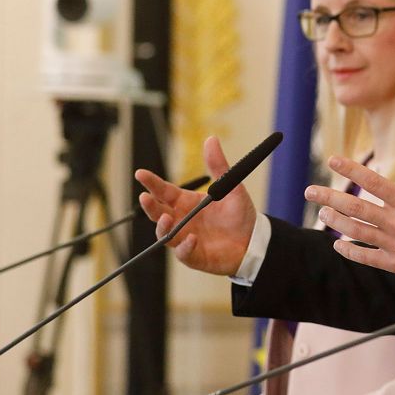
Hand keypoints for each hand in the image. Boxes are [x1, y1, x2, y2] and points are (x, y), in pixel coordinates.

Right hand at [136, 137, 256, 275]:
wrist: (253, 240)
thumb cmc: (239, 215)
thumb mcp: (231, 188)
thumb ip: (219, 166)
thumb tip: (211, 139)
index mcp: (186, 202)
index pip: (164, 191)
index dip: (152, 183)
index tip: (140, 173)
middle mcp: (181, 220)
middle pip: (158, 212)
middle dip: (150, 205)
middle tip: (145, 197)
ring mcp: (185, 238)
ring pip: (165, 234)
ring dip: (162, 227)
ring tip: (166, 217)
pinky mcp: (194, 255)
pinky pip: (184, 253)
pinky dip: (185, 247)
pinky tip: (192, 239)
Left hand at [308, 127, 394, 282]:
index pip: (374, 182)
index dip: (351, 169)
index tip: (333, 160)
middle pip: (355, 208)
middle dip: (329, 198)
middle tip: (310, 191)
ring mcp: (394, 245)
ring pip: (355, 231)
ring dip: (334, 222)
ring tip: (321, 214)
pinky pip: (365, 256)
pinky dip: (348, 250)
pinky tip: (337, 244)